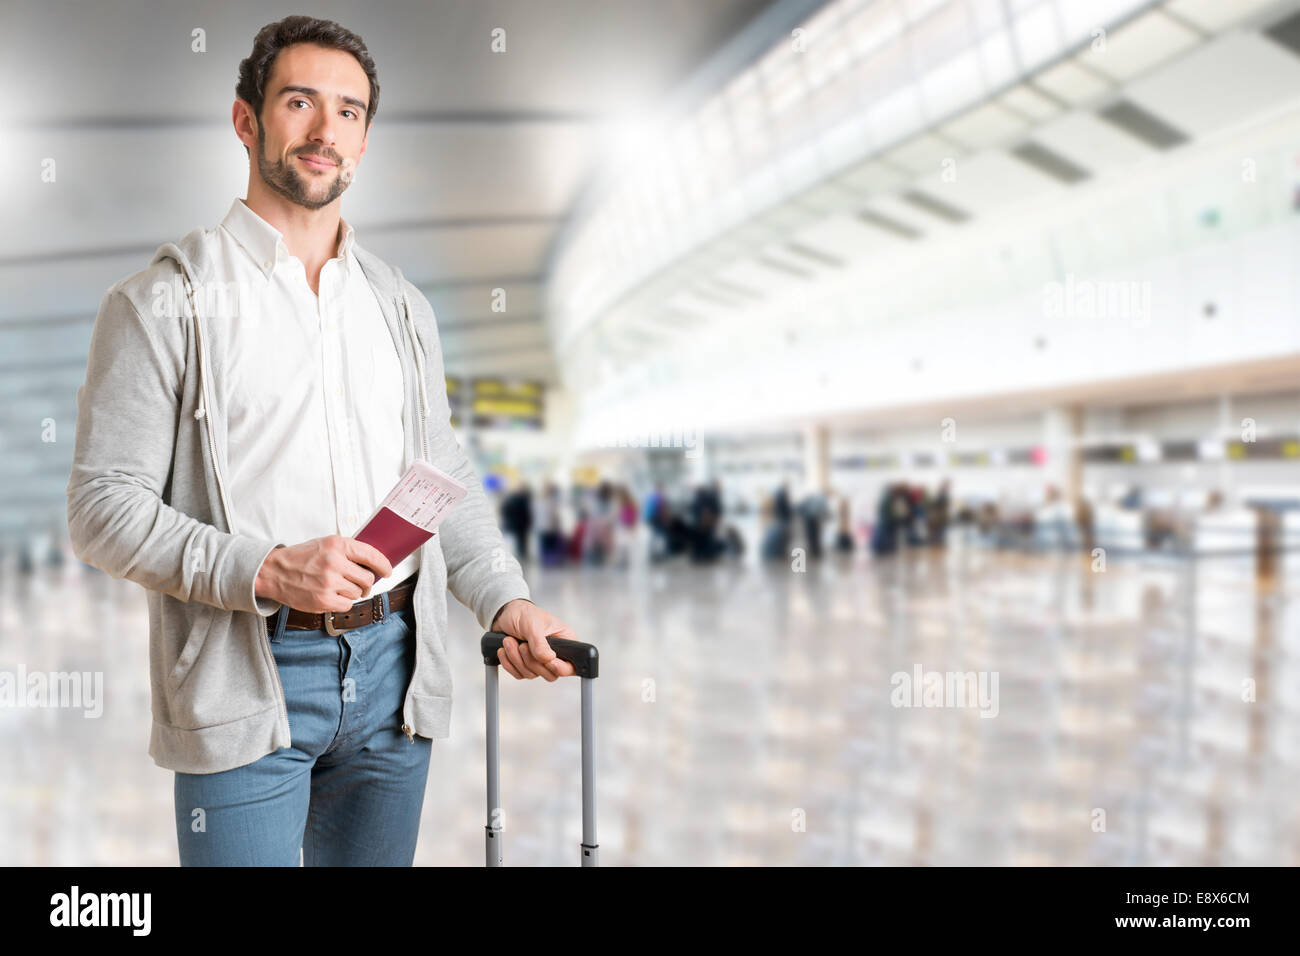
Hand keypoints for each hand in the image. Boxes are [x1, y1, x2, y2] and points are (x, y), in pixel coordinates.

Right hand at [254, 535, 393, 612]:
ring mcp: (329, 582)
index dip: (384, 565)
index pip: (371, 555)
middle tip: (359, 584)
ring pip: (358, 593)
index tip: (388, 571)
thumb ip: (347, 551)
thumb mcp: (324, 544)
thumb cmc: (301, 558)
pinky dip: (343, 602)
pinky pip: (347, 605)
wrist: (273, 572)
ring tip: (338, 587)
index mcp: (337, 545)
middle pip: (368, 578)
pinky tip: (332, 596)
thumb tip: (374, 564)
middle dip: (366, 583)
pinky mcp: (324, 600)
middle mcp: (334, 562)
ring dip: (352, 592)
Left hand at [491, 599, 576, 680]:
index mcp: (564, 640)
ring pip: (532, 674)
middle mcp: (554, 653)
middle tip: (522, 645)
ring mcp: (539, 661)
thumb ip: (540, 643)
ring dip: (516, 659)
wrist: (504, 614)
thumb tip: (548, 658)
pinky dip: (509, 663)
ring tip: (509, 641)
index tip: (547, 661)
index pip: (571, 665)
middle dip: (532, 661)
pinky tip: (504, 650)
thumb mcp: (533, 624)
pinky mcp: (525, 665)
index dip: (561, 668)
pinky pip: (519, 674)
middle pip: (550, 674)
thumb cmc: (523, 613)